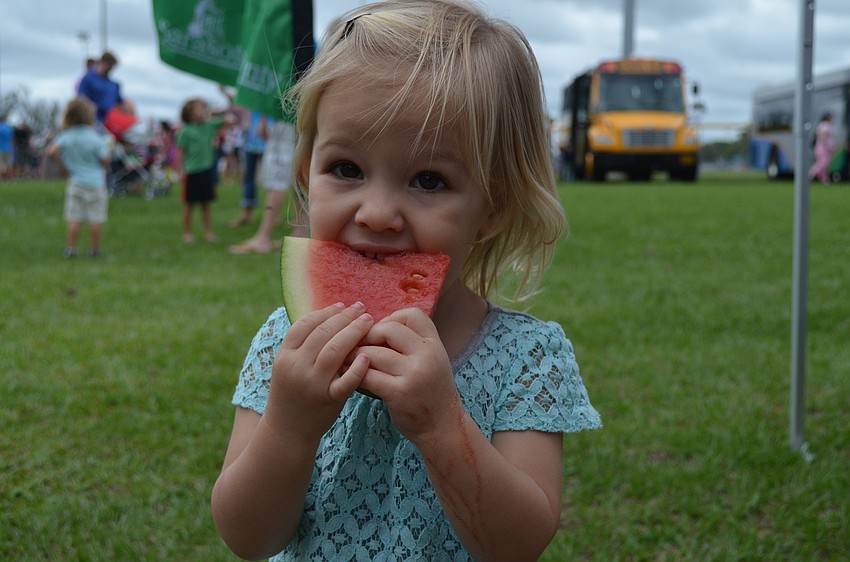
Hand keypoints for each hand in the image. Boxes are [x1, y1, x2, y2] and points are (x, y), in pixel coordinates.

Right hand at [265, 303, 373, 444]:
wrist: (287, 432)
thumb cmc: (293, 394)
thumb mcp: (288, 367)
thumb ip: (303, 346)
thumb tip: (327, 317)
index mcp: (285, 356)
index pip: (305, 325)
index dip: (325, 312)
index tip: (342, 305)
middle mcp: (296, 367)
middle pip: (322, 333)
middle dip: (344, 317)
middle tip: (362, 308)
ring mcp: (312, 384)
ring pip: (334, 350)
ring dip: (353, 332)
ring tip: (369, 321)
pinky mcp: (328, 400)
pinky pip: (345, 382)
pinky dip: (357, 368)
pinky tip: (367, 355)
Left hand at [356, 308, 460, 442]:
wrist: (442, 427)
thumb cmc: (431, 392)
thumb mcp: (431, 361)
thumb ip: (410, 344)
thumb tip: (372, 327)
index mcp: (434, 344)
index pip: (411, 315)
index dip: (391, 318)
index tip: (381, 333)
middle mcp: (427, 355)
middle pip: (388, 329)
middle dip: (368, 335)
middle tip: (358, 346)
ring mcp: (414, 374)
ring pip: (373, 353)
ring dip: (356, 356)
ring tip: (348, 361)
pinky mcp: (399, 393)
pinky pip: (368, 375)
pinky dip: (355, 375)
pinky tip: (351, 377)